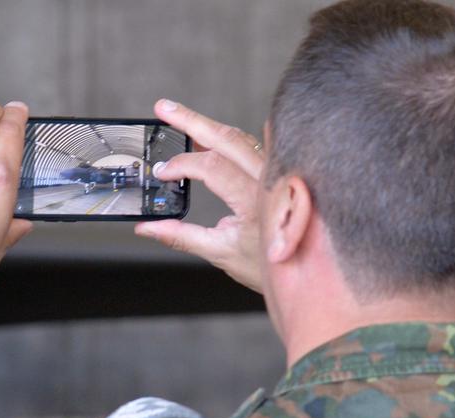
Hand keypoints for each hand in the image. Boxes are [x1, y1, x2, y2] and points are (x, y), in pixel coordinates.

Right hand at [135, 99, 264, 292]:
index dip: (182, 165)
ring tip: (179, 116)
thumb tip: (147, 228)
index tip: (162, 173)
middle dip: (191, 120)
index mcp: (254, 201)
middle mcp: (269, 181)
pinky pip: (253, 146)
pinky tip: (211, 133)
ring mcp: (277, 173)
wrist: (306, 273)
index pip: (212, 168)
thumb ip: (181, 237)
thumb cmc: (269, 266)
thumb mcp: (221, 254)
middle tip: (163, 108)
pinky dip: (228, 138)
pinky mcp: (279, 172)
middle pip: (227, 138)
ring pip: (240, 138)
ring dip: (208, 126)